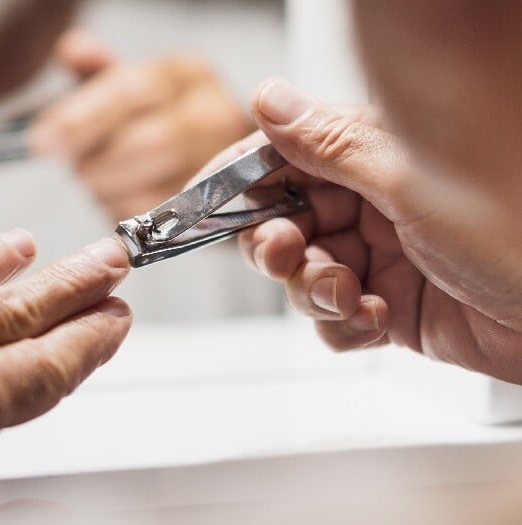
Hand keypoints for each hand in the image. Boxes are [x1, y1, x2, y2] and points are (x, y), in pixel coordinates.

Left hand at [29, 30, 249, 219]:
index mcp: (186, 73)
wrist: (208, 157)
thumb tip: (72, 50)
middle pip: (142, 144)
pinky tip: (119, 194)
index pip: (130, 91)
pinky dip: (123, 209)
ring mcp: (218, 165)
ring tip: (100, 177)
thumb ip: (94, 69)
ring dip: (107, 189)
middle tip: (76, 167)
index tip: (42, 140)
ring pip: (147, 186)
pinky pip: (151, 218)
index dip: (81, 118)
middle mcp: (213, 114)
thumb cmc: (152, 116)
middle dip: (95, 162)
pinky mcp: (209, 207)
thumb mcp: (123, 84)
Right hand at [220, 78, 521, 381]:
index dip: (240, 179)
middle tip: (284, 254)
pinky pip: (331, 320)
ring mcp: (378, 257)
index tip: (203, 201)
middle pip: (282, 220)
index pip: (284, 156)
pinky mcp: (386, 308)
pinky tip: (375, 318)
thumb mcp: (412, 184)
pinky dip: (342, 325)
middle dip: (274, 245)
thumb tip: (271, 101)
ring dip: (313, 290)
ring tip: (349, 293)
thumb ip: (331, 146)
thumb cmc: (516, 238)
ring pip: (300, 275)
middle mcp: (372, 204)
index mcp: (376, 157)